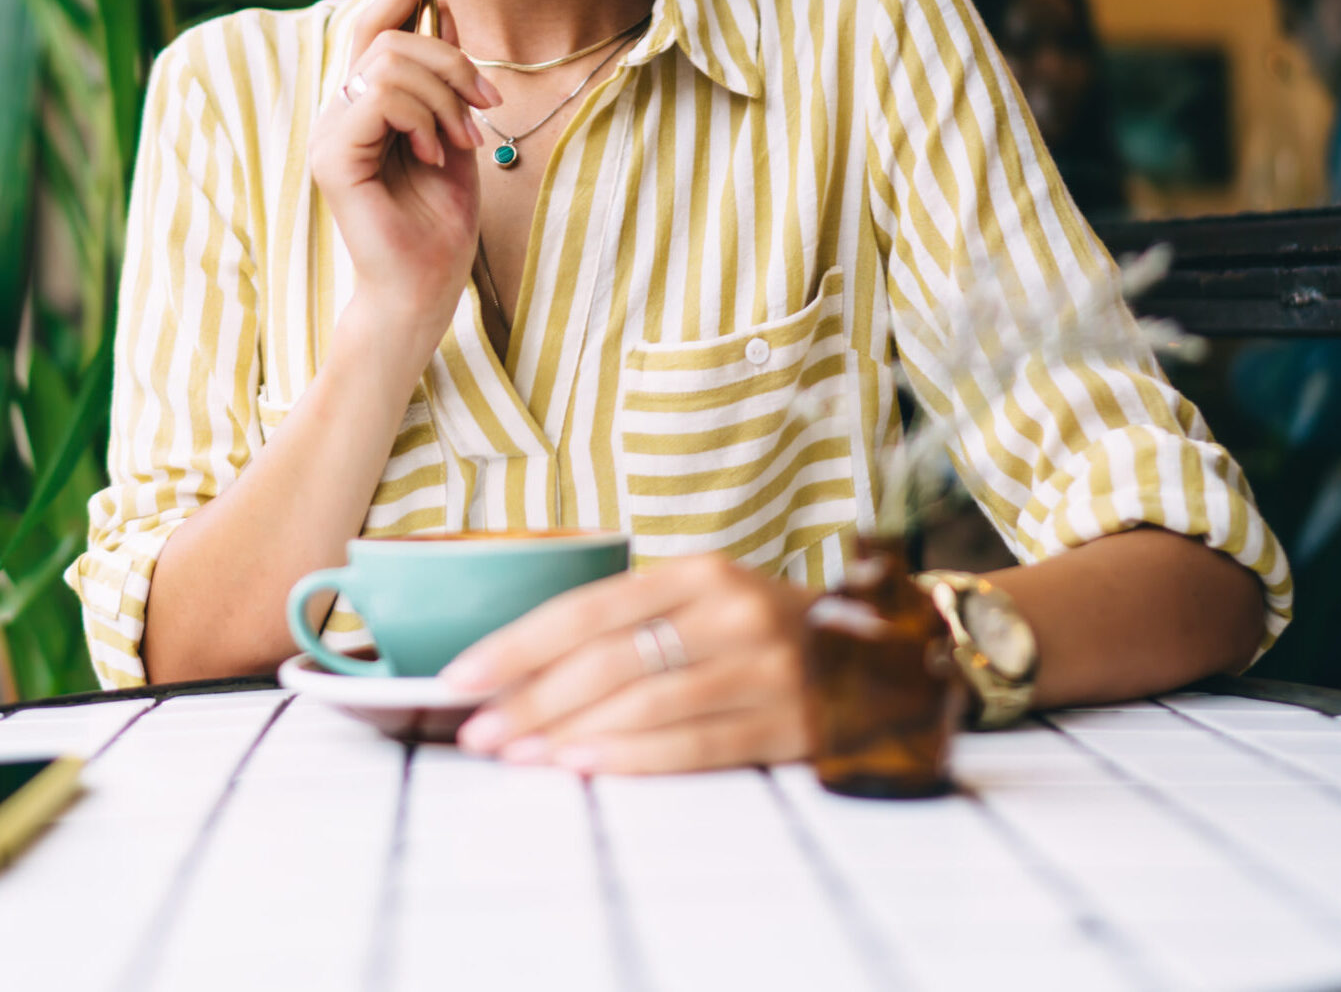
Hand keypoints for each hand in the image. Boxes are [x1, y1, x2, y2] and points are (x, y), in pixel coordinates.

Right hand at [309, 0, 502, 343]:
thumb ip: (446, 75)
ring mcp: (330, 131)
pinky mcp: (333, 156)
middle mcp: (338, 109)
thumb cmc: (439, 221)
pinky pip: (381, 96)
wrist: (425, 287)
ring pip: (389, 62)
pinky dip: (423, 116)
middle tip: (485, 104)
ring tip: (464, 141)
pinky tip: (435, 152)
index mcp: (364, 101)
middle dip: (449, 57)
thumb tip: (446, 7)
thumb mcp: (456, 130)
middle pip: (385, 33)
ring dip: (445, 95)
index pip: (375, 23)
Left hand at [443, 554, 820, 773]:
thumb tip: (522, 670)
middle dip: (530, 699)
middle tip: (478, 730)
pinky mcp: (788, 725)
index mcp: (700, 572)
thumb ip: (630, 624)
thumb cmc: (760, 634)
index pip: (589, 608)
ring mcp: (765, 668)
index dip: (518, 644)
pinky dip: (633, 758)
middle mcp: (733, 612)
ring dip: (568, 733)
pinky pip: (696, 745)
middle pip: (609, 660)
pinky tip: (583, 767)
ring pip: (645, 704)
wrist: (878, 659)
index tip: (461, 675)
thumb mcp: (704, 602)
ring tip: (516, 755)